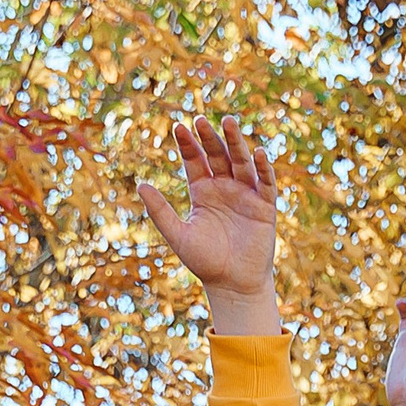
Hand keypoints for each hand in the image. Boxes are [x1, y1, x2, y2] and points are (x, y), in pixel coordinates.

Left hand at [138, 117, 280, 320]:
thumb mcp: (179, 235)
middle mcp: (224, 187)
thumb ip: (160, 211)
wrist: (233, 286)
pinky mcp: (264, 206)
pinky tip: (258, 153)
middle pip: (217, 154)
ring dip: (236, 142)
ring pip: (241, 162)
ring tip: (228, 121)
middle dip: (210, 137)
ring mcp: (245, 194)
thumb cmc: (206, 262)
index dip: (188, 144)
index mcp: (203, 191)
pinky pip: (266, 183)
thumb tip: (140, 184)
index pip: (195, 160)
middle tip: (201, 119)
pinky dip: (264, 168)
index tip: (178, 127)